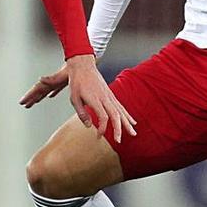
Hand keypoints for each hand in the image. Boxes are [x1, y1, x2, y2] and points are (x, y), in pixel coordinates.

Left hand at [20, 54, 137, 142]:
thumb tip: (88, 125)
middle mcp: (105, 97)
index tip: (98, 135)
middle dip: (118, 129)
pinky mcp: (111, 94)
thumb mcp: (74, 98)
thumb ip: (81, 112)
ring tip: (133, 134)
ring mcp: (110, 96)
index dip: (102, 127)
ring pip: (121, 111)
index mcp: (95, 99)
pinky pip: (121, 106)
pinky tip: (132, 122)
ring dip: (127, 123)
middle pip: (115, 115)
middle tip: (119, 141)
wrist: (83, 66)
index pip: (103, 116)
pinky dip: (127, 115)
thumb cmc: (76, 82)